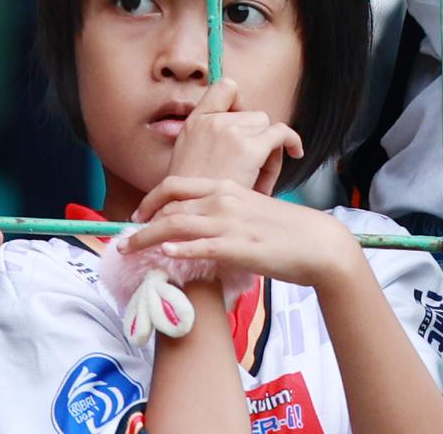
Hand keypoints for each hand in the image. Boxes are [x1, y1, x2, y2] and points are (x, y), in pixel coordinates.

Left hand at [122, 176, 357, 288]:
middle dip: (141, 224)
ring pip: (177, 225)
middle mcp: (225, 201)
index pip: (177, 187)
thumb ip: (228, 211)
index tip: (138, 216)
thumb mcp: (255, 209)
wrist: (318, 242)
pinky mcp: (239, 247)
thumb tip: (206, 224)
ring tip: (129, 251)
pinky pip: (201, 246)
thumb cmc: (288, 229)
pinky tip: (164, 256)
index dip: (151, 200)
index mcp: (228, 189)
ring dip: (148, 238)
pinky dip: (179, 249)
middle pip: (169, 207)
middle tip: (123, 240)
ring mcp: (231, 224)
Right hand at [167, 77, 303, 194]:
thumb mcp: (190, 160)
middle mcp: (211, 121)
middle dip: (257, 138)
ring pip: (267, 127)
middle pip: (254, 115)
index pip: (225, 88)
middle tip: (249, 167)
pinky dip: (292, 141)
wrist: (186, 215)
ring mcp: (230, 131)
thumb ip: (211, 140)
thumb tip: (247, 133)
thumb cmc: (194, 197)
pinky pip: (281, 133)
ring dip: (268, 149)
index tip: (246, 124)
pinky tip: (296, 152)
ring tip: (255, 177)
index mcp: (194, 122)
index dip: (241, 103)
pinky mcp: (248, 147)